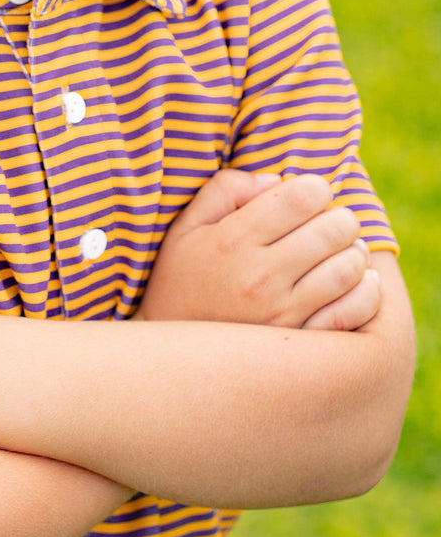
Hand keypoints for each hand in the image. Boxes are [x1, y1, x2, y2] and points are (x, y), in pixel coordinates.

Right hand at [136, 169, 379, 330]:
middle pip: (335, 227)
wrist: (170, 356)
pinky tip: (352, 283)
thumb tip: (276, 180)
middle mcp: (259, 277)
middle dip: (338, 218)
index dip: (315, 188)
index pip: (302, 195)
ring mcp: (282, 314)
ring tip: (337, 254)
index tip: (307, 197)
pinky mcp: (299, 342)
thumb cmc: (179, 281)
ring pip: (350, 266)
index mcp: (232, 240)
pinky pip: (355, 309)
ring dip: (352, 252)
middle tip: (327, 225)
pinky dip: (366, 290)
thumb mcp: (186, 227)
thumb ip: (225, 190)